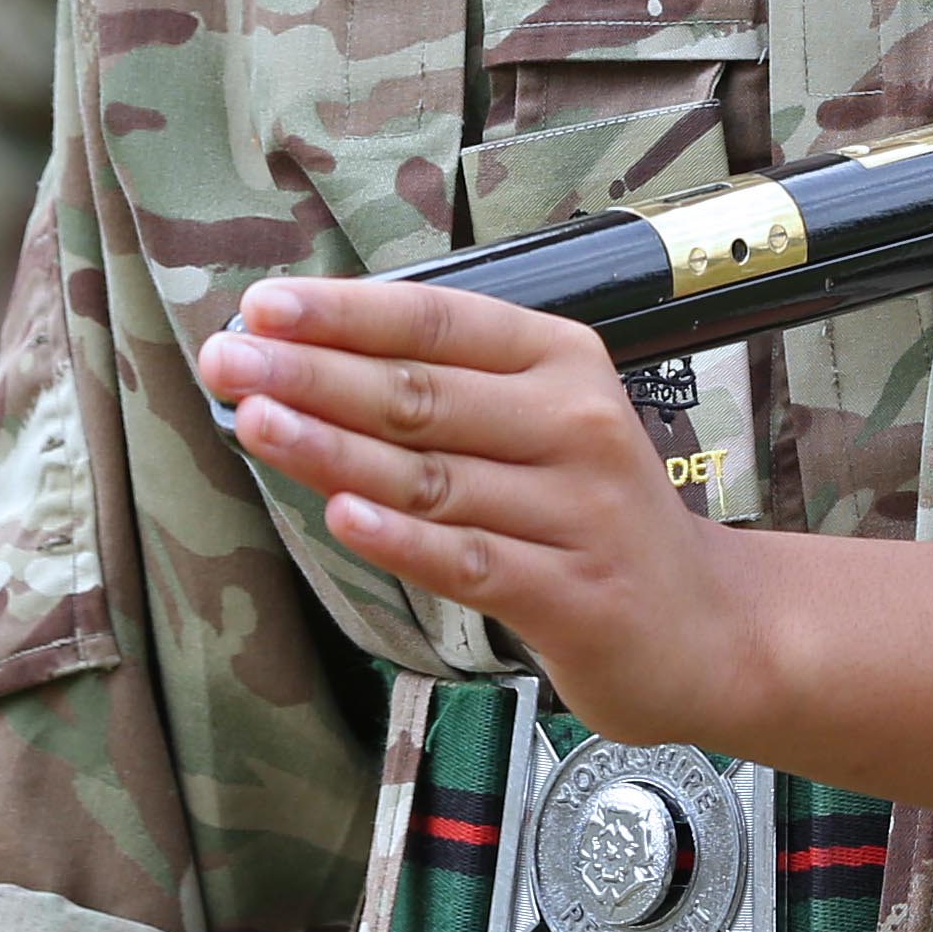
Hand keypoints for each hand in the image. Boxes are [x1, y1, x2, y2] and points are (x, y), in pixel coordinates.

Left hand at [196, 279, 761, 746]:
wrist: (705, 626)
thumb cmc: (592, 513)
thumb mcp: (544, 424)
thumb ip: (446, 394)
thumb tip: (306, 362)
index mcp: (562, 362)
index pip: (439, 322)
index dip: (346, 313)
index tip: (263, 306)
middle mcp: (576, 424)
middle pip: (423, 394)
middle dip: (314, 374)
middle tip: (228, 361)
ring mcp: (579, 511)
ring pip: (433, 475)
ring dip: (334, 447)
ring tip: (255, 422)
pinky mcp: (573, 594)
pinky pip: (470, 561)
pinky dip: (402, 539)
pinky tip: (342, 515)